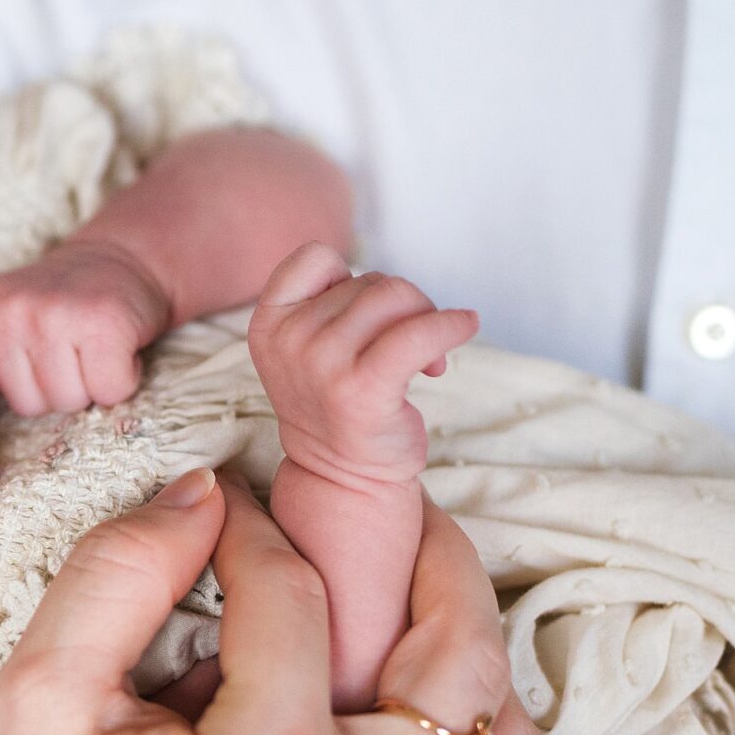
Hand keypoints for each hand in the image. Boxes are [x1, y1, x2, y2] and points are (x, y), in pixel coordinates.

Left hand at [0, 238, 172, 412]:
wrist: (122, 262)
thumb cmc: (63, 306)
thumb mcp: (3, 317)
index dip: (9, 381)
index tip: (31, 353)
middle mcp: (11, 310)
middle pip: (26, 405)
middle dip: (53, 387)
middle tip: (70, 347)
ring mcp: (55, 316)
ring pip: (67, 402)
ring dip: (89, 385)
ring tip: (92, 347)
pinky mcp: (104, 326)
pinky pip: (109, 392)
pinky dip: (122, 380)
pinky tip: (116, 349)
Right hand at [0, 473, 592, 734]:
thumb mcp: (37, 690)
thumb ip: (122, 569)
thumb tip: (204, 490)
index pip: (299, 594)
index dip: (257, 530)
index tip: (230, 514)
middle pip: (456, 657)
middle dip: (426, 562)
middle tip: (389, 526)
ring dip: (479, 680)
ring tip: (422, 637)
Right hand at [250, 243, 478, 488]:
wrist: (343, 477)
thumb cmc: (337, 404)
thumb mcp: (308, 348)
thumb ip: (330, 307)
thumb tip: (398, 290)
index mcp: (268, 324)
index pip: (314, 257)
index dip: (350, 276)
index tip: (366, 315)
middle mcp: (289, 340)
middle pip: (370, 281)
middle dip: (404, 306)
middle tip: (412, 346)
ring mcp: (321, 364)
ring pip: (395, 297)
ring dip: (426, 318)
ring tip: (428, 356)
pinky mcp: (362, 389)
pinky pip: (419, 333)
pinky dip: (452, 325)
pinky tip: (465, 327)